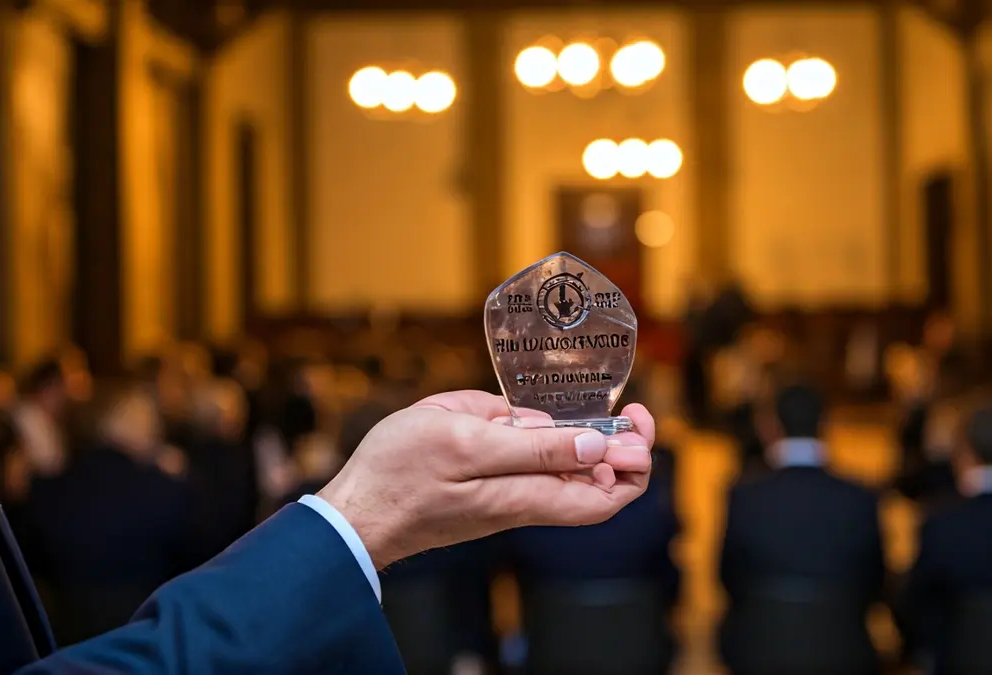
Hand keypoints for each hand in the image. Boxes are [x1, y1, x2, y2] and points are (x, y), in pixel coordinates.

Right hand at [318, 390, 653, 568]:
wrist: (353, 513)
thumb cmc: (400, 473)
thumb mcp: (466, 441)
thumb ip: (533, 447)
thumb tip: (595, 448)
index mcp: (525, 495)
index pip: (608, 495)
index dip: (635, 461)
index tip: (638, 421)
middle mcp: (523, 504)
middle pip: (595, 487)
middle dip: (619, 448)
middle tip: (626, 412)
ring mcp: (506, 500)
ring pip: (565, 477)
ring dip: (583, 444)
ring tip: (584, 411)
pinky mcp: (487, 492)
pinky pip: (534, 471)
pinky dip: (547, 444)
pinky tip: (536, 421)